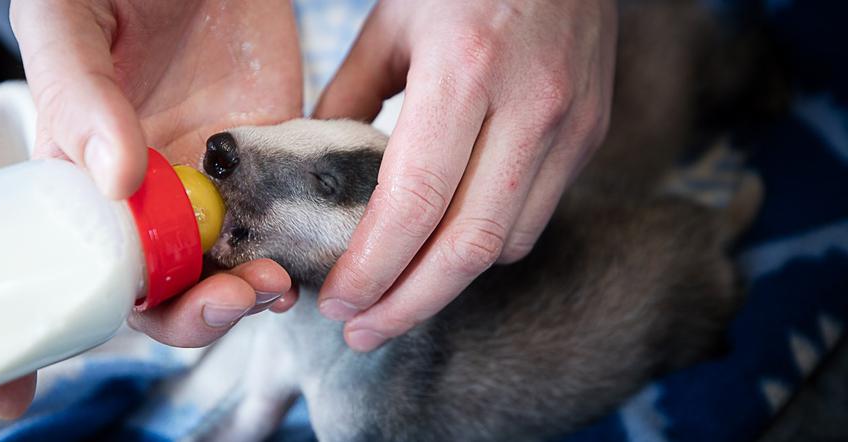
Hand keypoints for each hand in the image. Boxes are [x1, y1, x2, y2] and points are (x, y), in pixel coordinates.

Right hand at [0, 0, 302, 418]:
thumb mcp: (67, 21)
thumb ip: (78, 95)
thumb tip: (117, 183)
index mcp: (78, 177)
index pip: (67, 273)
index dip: (48, 333)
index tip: (17, 396)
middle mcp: (142, 198)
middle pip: (156, 292)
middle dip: (189, 317)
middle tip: (228, 300)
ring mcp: (208, 186)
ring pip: (222, 272)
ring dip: (245, 296)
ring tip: (273, 283)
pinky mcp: (266, 164)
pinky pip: (278, 225)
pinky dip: (291, 253)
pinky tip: (303, 257)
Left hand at [314, 0, 616, 350]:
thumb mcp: (390, 22)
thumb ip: (349, 96)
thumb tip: (315, 167)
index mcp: (464, 73)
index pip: (416, 202)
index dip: (374, 266)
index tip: (338, 301)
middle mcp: (528, 108)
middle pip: (468, 247)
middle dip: (409, 304)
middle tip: (362, 331)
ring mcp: (569, 126)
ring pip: (505, 244)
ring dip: (446, 284)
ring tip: (395, 298)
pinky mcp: (590, 134)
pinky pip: (533, 216)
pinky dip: (484, 247)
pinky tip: (445, 249)